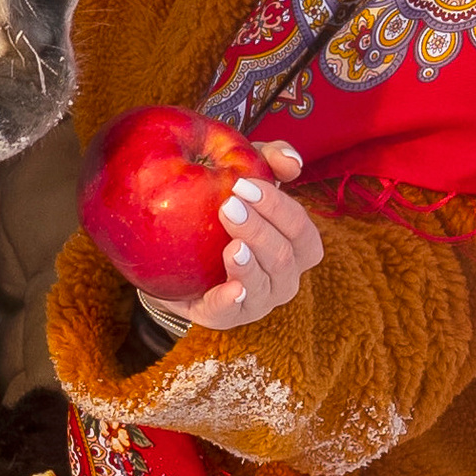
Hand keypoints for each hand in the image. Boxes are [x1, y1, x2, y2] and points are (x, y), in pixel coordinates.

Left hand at [137, 140, 319, 339]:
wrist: (173, 253)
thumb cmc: (219, 212)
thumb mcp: (242, 177)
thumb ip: (268, 159)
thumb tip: (291, 162)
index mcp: (295, 247)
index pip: (301, 229)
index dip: (278, 207)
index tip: (244, 185)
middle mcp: (283, 276)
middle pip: (285, 257)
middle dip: (260, 231)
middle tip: (228, 207)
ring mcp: (257, 300)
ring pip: (265, 286)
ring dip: (250, 264)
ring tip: (230, 246)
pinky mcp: (225, 316)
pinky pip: (231, 313)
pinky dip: (232, 301)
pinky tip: (229, 287)